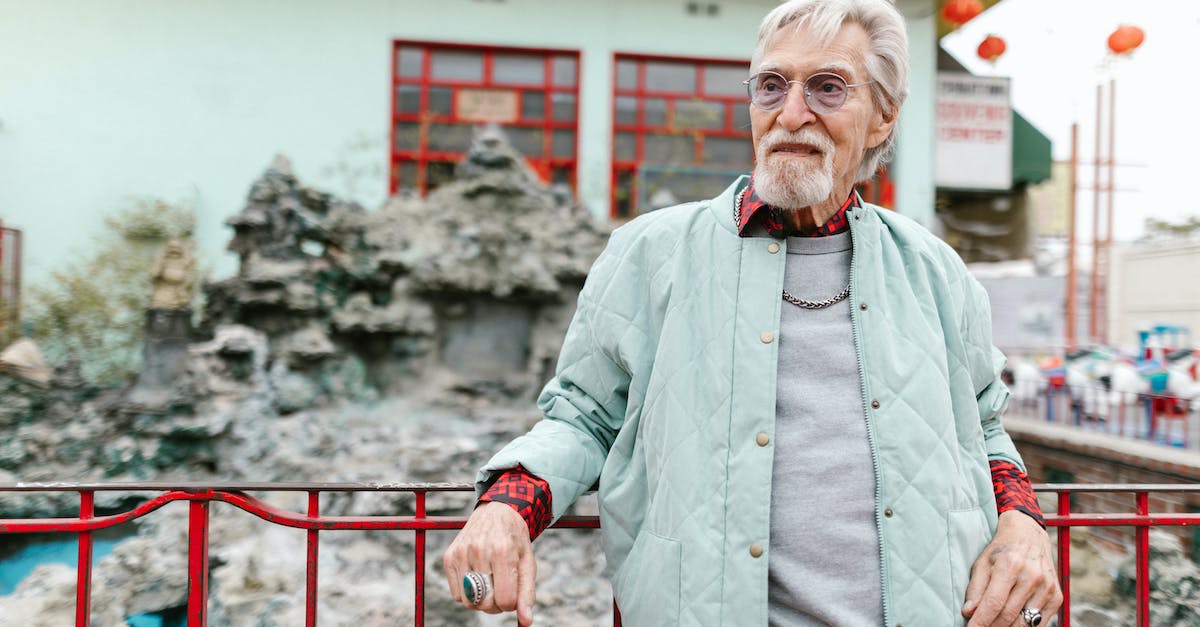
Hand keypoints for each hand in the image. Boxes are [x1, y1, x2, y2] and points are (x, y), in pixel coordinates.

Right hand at [443, 501, 537, 625]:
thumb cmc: (515, 541)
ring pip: (468, 601)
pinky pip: (456, 594)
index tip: (513, 593)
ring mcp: (461, 553)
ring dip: (480, 601)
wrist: (497, 512)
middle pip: (485, 603)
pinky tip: (477, 577)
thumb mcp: (527, 563)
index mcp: (503, 552)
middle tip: (501, 591)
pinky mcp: (449, 556)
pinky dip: (467, 594)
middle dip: (495, 605)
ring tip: (489, 585)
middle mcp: (479, 551)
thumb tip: (526, 622)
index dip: (511, 604)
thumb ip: (527, 594)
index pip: (505, 600)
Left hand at [962, 510, 1061, 625]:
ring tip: (993, 625)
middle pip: (1008, 615)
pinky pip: (1040, 623)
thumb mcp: (983, 562)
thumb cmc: (1001, 550)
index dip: (981, 621)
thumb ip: (975, 589)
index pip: (994, 602)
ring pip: (1024, 623)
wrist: (1030, 536)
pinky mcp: (1057, 596)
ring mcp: (1047, 587)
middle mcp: (1032, 576)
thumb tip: (969, 612)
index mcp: (1010, 564)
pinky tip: (1012, 623)